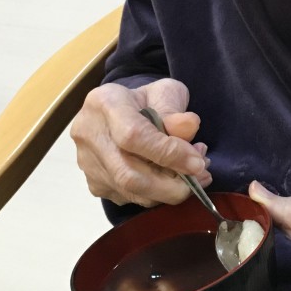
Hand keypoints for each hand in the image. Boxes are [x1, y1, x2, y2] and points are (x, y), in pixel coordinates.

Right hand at [69, 78, 210, 206]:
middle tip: (202, 175)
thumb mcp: (165, 92)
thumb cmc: (146, 99)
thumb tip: (190, 127)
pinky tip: (172, 178)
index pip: (134, 136)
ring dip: (169, 190)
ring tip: (193, 174)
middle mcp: (89, 134)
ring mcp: (88, 163)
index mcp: (105, 103)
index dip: (168, 154)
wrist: (120, 108)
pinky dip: (157, 194)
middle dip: (172, 184)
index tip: (198, 162)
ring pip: (130, 191)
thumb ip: (175, 109)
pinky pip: (129, 198)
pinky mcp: (95, 183)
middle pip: (128, 174)